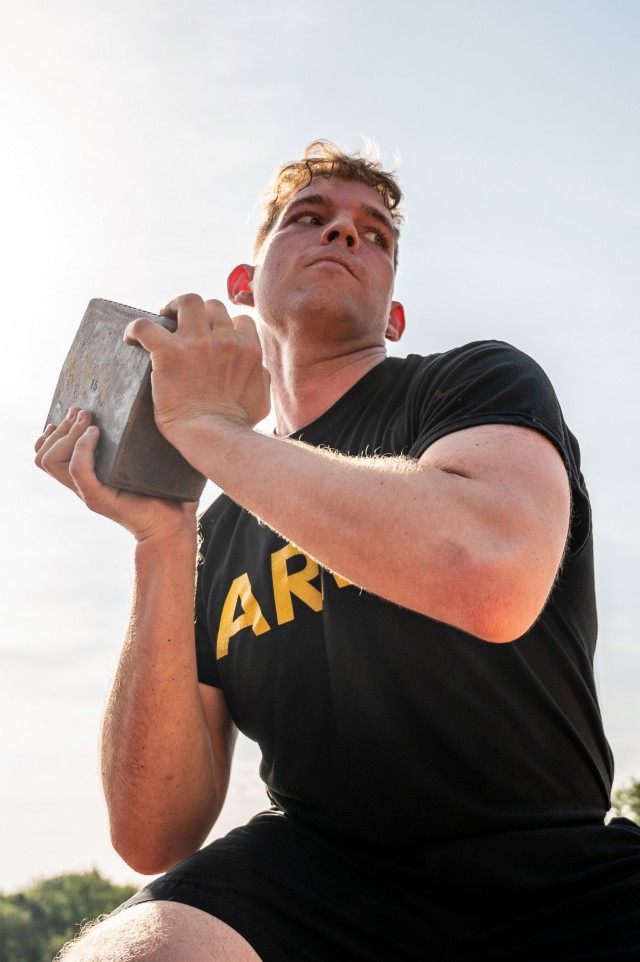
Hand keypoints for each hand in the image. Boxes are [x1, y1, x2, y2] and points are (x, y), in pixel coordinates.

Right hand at [35, 408, 197, 543]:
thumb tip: (143, 405)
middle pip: (44, 455)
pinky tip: (96, 433)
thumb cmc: (166, 493)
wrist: (174, 526)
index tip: (74, 413)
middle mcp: (82, 484)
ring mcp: (88, 492)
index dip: (52, 433)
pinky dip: (82, 447)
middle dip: (61, 427)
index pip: (47, 455)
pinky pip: (78, 470)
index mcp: (87, 476)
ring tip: (88, 421)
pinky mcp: (100, 499)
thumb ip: (134, 442)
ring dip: (67, 434)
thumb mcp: (144, 462)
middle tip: (83, 412)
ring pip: (52, 461)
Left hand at [123, 294, 270, 450]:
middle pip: (213, 306)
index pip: (240, 321)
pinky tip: (131, 339)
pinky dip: (135, 329)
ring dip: (173, 308)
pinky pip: (145, 326)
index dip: (226, 326)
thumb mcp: (261, 399)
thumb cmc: (237, 425)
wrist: (214, 436)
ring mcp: (196, 343)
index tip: (214, 337)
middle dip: (200, 312)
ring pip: (186, 302)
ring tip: (163, 319)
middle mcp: (224, 340)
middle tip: (185, 325)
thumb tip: (259, 369)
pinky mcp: (169, 353)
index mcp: (248, 349)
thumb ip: (261, 377)